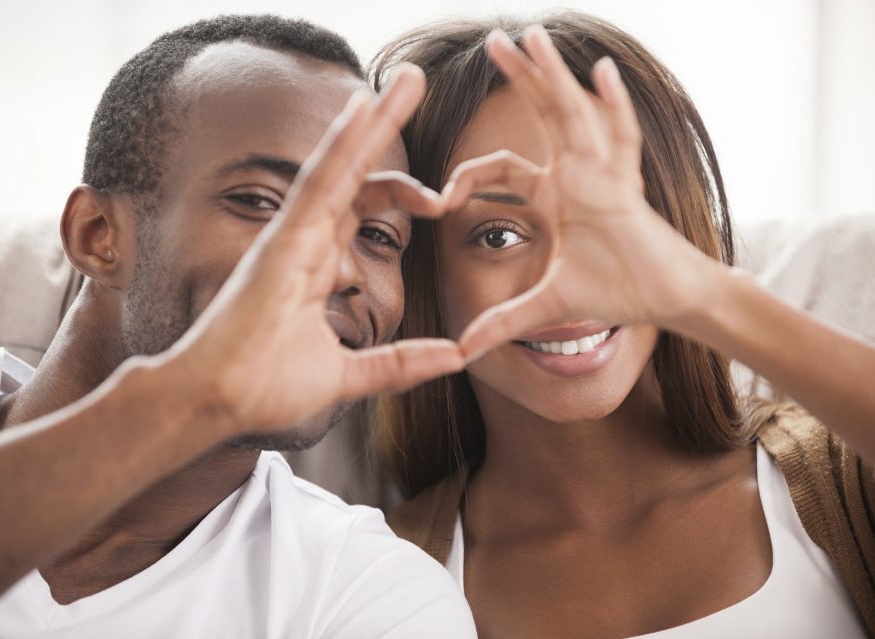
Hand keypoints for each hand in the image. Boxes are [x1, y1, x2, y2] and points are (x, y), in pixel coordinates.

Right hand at [162, 65, 463, 433]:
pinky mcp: (282, 242)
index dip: (401, 193)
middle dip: (386, 131)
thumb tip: (455, 357)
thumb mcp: (348, 374)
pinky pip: (317, 184)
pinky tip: (365, 107)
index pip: (361, 207)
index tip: (440, 203)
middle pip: (354, 173)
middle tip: (415, 84)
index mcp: (316, 264)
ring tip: (406, 80)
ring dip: (373, 120)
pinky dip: (341, 145)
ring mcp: (291, 236)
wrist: (216, 403)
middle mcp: (304, 240)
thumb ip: (399, 365)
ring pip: (339, 165)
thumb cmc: (263, 387)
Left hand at [443, 27, 718, 360]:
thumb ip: (504, 323)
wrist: (668, 300)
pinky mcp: (627, 187)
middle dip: (521, 77)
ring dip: (554, 75)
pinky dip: (613, 107)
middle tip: (495, 40)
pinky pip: (621, 140)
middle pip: (543, 115)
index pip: (502, 168)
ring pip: (574, 115)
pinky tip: (600, 71)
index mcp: (553, 195)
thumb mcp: (547, 306)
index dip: (468, 175)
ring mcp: (603, 174)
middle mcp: (576, 175)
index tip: (438, 197)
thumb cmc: (617, 292)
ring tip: (532, 36)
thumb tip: (463, 351)